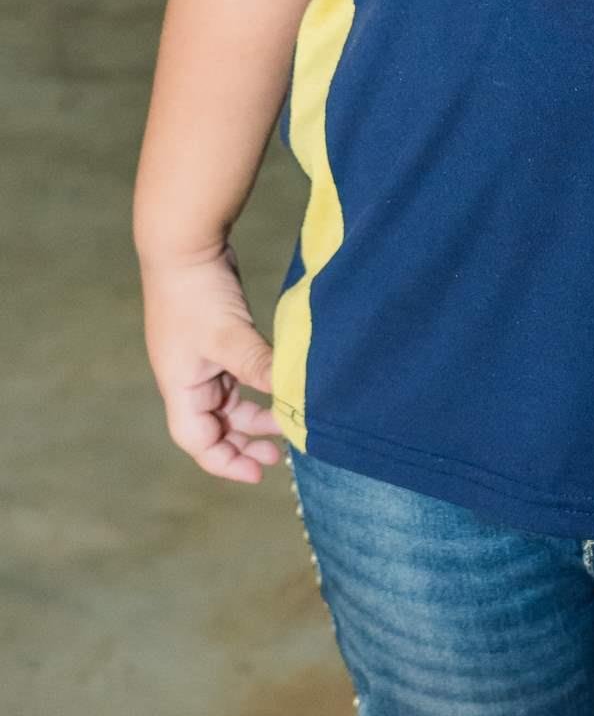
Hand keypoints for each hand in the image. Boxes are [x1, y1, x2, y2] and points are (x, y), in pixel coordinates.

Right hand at [139, 244, 286, 483]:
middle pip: (213, 426)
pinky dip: (256, 385)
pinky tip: (279, 383)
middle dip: (243, 443)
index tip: (259, 471)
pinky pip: (236, 375)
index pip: (197, 440)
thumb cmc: (196, 293)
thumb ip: (258, 367)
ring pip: (228, 401)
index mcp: (180, 386)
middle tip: (279, 453)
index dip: (225, 461)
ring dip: (254, 415)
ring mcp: (201, 357)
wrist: (184, 243)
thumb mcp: (229, 335)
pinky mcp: (217, 337)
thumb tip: (291, 396)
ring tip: (286, 420)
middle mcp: (187, 377)